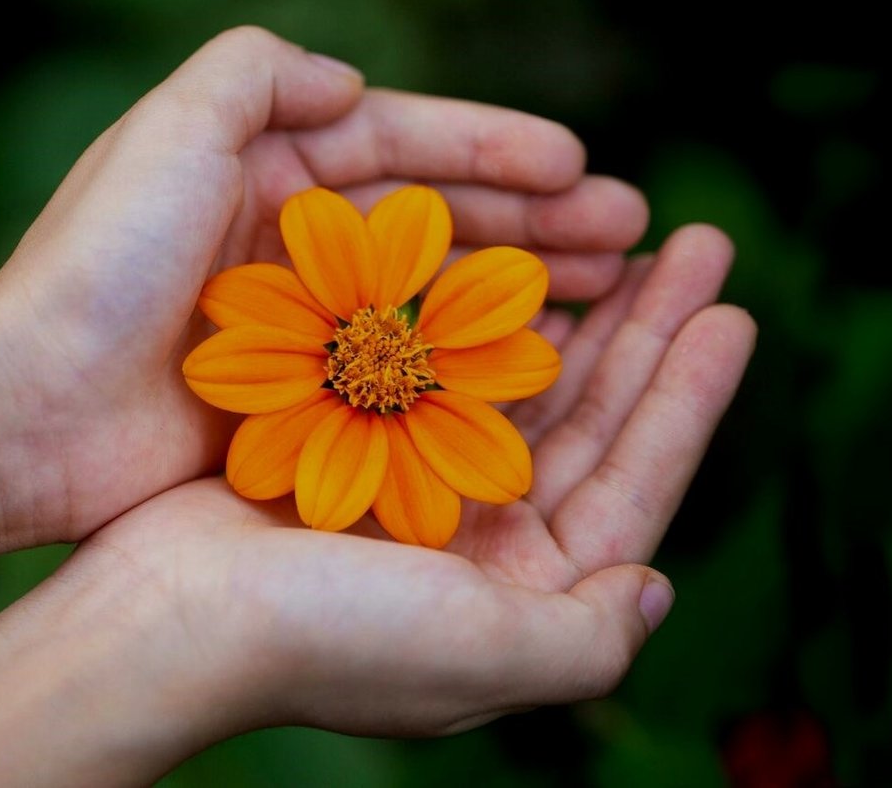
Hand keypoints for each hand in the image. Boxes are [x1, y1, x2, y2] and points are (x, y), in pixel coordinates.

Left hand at [0, 26, 649, 543]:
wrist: (26, 413)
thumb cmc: (98, 267)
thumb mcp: (172, 129)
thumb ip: (258, 71)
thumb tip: (354, 82)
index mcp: (262, 164)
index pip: (403, 143)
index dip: (496, 150)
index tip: (580, 166)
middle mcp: (289, 239)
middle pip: (439, 219)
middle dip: (538, 222)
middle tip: (633, 237)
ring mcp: (298, 329)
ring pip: (438, 298)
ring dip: (526, 289)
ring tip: (617, 292)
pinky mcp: (298, 406)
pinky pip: (410, 377)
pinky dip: (478, 369)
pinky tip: (547, 368)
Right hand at [99, 226, 748, 730]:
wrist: (154, 620)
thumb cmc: (321, 636)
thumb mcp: (484, 656)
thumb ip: (589, 640)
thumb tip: (655, 590)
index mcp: (519, 598)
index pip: (633, 484)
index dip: (691, 399)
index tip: (736, 312)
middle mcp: (477, 548)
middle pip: (591, 423)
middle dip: (651, 333)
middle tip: (701, 244)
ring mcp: (413, 498)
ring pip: (523, 387)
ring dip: (580, 312)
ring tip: (627, 235)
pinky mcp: (348, 452)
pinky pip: (442, 368)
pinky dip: (482, 317)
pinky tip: (518, 263)